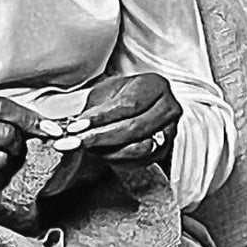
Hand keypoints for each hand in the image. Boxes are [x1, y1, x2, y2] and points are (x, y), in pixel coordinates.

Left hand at [57, 73, 179, 165]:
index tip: (77, 126)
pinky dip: (118, 160)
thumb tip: (78, 127)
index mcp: (156, 85)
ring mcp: (170, 131)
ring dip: (108, 151)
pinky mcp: (164, 150)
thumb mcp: (107, 91)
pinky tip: (100, 153)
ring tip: (86, 148)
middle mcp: (169, 108)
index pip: (127, 105)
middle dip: (101, 137)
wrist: (143, 105)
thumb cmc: (122, 94)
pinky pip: (141, 161)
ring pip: (139, 148)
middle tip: (75, 142)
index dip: (100, 118)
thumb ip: (96, 108)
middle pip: (134, 128)